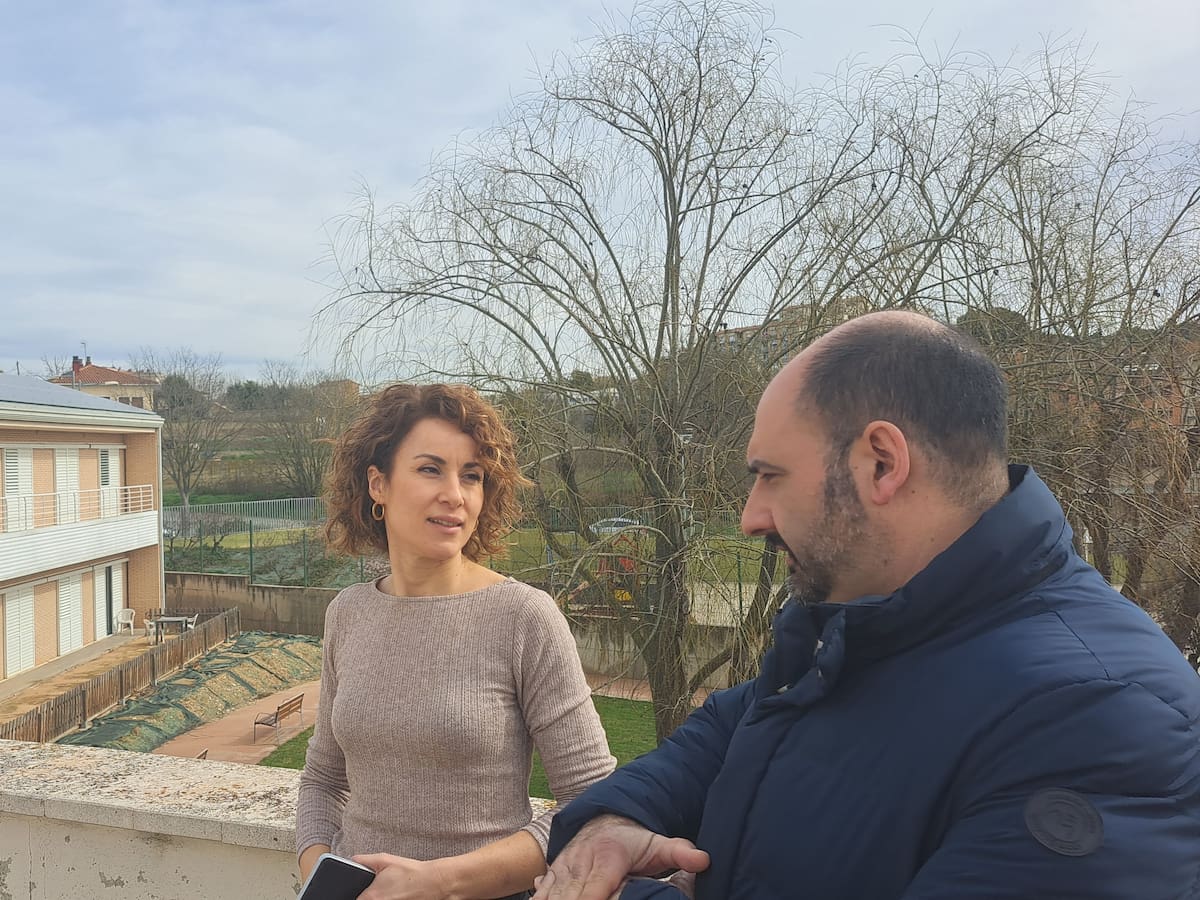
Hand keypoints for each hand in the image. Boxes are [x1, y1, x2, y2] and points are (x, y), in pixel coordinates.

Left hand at [353, 853, 452, 899]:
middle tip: (383, 887)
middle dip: (371, 894)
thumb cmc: (411, 872)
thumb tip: (353, 860)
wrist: (432, 882)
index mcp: (371, 896)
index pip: (354, 898)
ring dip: (383, 897)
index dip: (360, 891)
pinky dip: (392, 898)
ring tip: (391, 890)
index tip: (366, 889)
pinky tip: (399, 893)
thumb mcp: (385, 860)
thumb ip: (364, 860)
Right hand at [531, 815, 708, 899]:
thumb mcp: (659, 844)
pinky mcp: (554, 872)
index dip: (591, 897)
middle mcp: (582, 859)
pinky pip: (542, 888)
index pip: (598, 884)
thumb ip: (680, 853)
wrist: (606, 820)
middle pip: (571, 892)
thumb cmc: (635, 840)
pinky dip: (538, 898)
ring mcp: (565, 865)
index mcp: (608, 855)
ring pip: (553, 891)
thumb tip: (704, 860)